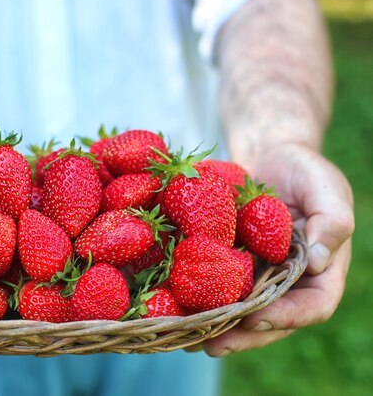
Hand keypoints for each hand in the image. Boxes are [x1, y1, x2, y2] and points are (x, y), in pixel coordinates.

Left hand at [202, 143, 353, 355]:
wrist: (268, 156)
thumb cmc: (304, 170)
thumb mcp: (327, 188)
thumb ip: (332, 222)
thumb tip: (317, 262)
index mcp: (320, 271)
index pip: (313, 305)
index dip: (287, 317)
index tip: (256, 318)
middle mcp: (287, 281)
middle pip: (269, 320)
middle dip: (241, 336)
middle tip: (212, 345)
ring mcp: (256, 275)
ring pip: (237, 311)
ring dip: (212, 327)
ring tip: (184, 338)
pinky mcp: (228, 264)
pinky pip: (213, 286)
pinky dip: (195, 299)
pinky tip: (169, 307)